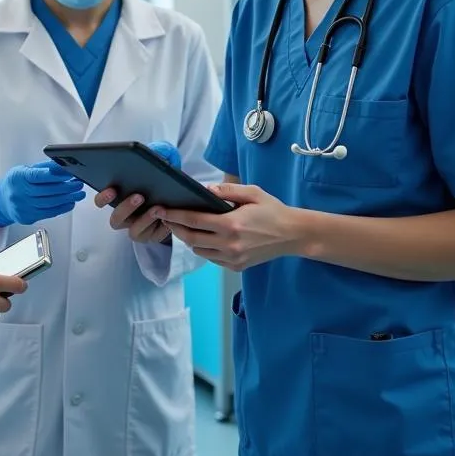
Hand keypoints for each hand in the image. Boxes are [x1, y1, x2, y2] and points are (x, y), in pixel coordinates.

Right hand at [0, 160, 85, 227]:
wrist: (0, 201)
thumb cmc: (15, 183)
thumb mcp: (24, 169)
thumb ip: (43, 167)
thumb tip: (62, 165)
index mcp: (19, 177)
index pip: (39, 176)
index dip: (55, 175)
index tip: (69, 173)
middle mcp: (20, 193)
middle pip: (48, 191)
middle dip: (67, 187)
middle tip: (79, 183)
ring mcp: (23, 207)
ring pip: (50, 203)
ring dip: (68, 198)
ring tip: (79, 193)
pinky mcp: (28, 217)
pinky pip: (49, 213)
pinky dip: (62, 208)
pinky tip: (70, 203)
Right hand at [92, 141, 179, 243]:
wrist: (173, 200)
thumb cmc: (157, 184)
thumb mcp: (152, 171)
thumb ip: (151, 161)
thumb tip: (157, 154)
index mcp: (117, 201)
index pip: (101, 201)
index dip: (103, 197)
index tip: (111, 189)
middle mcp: (124, 218)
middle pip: (116, 220)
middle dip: (126, 208)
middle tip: (139, 196)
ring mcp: (138, 229)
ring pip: (134, 231)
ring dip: (145, 219)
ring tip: (157, 207)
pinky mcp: (153, 237)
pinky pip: (154, 236)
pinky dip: (161, 227)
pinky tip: (169, 216)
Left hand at [157, 183, 304, 270]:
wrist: (293, 235)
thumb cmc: (272, 210)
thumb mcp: (252, 192)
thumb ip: (227, 190)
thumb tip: (204, 189)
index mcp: (231, 224)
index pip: (194, 221)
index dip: (174, 216)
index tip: (161, 210)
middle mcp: (229, 245)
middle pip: (191, 238)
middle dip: (175, 228)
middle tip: (166, 219)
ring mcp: (233, 259)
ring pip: (199, 251)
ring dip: (189, 239)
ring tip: (184, 227)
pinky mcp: (237, 267)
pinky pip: (212, 259)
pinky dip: (204, 249)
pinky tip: (203, 237)